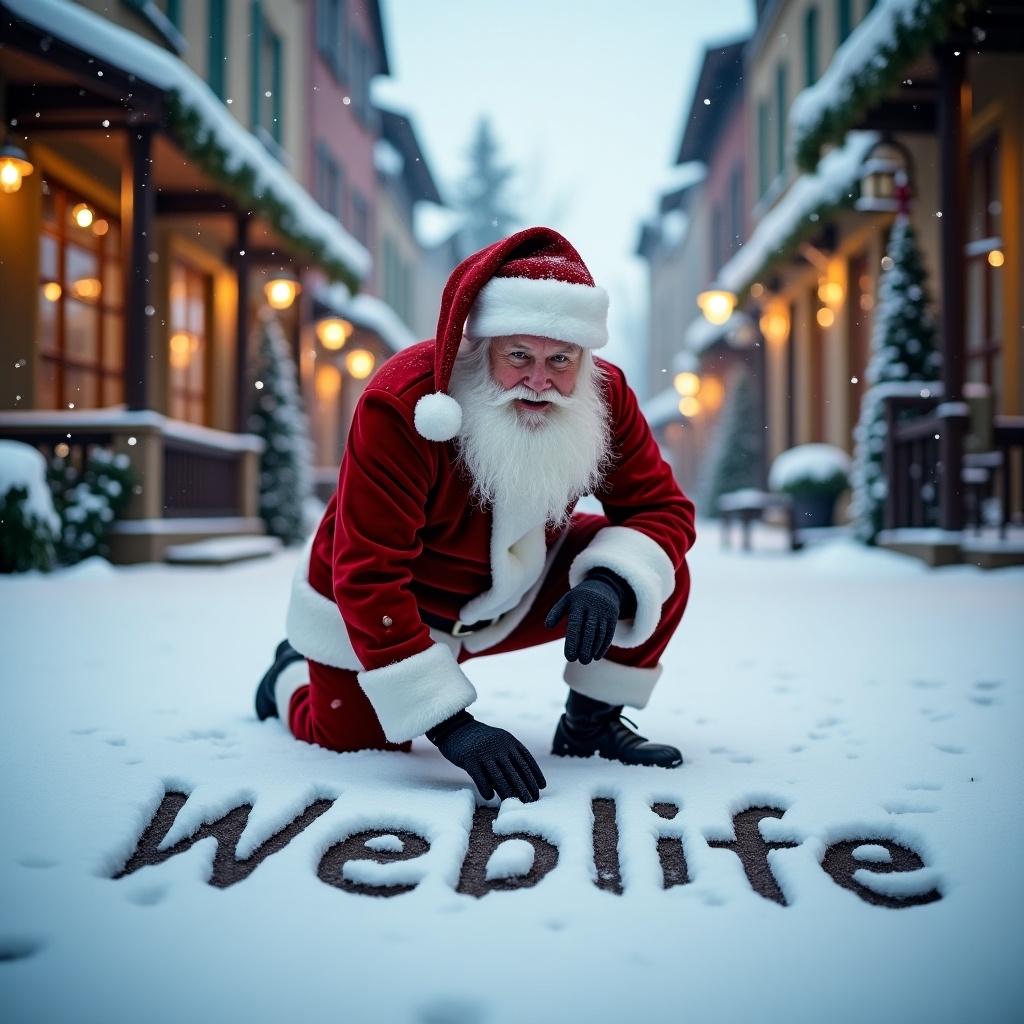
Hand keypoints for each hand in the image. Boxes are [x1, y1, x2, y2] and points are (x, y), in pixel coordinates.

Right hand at [426, 711, 545, 802]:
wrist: (456, 727)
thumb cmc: (481, 740)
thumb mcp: (499, 741)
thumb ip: (511, 756)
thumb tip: (523, 781)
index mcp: (509, 741)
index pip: (526, 761)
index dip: (535, 775)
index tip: (540, 789)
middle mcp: (499, 746)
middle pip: (515, 772)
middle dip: (525, 788)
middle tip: (531, 802)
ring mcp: (484, 753)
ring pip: (499, 777)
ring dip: (508, 793)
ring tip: (515, 803)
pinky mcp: (469, 759)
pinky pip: (480, 777)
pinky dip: (486, 788)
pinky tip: (490, 797)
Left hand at [545, 569, 634, 663]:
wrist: (603, 587)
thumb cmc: (579, 599)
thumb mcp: (566, 601)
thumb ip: (556, 612)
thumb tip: (548, 625)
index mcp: (579, 603)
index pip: (575, 624)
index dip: (572, 641)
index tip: (569, 657)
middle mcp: (593, 607)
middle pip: (589, 630)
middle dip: (585, 647)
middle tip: (580, 662)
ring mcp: (604, 611)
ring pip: (600, 633)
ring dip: (594, 649)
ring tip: (586, 661)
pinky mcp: (613, 616)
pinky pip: (609, 633)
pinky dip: (603, 646)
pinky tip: (596, 656)